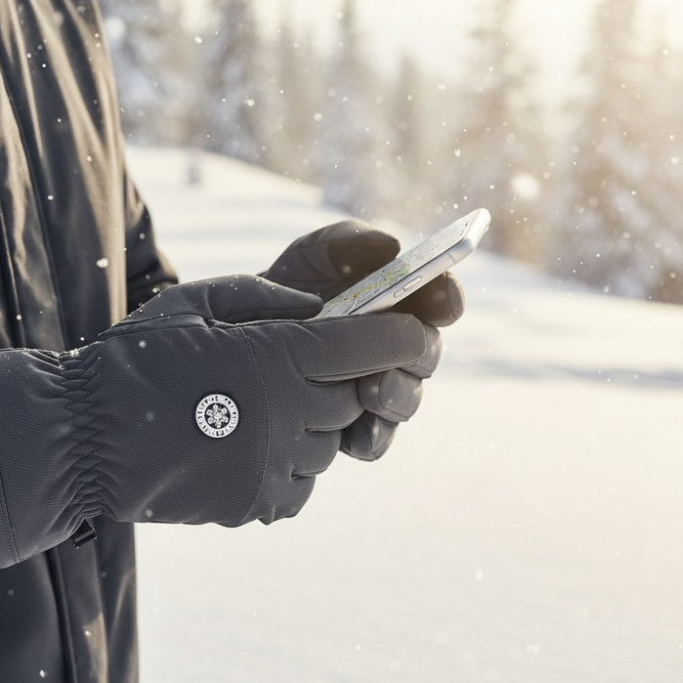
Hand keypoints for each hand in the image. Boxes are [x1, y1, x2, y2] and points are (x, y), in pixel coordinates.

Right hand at [0, 275, 431, 566]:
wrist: (81, 439)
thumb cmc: (134, 359)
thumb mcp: (196, 302)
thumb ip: (267, 298)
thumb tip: (319, 311)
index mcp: (272, 358)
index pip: (367, 348)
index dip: (402, 338)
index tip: (417, 332)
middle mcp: (284, 414)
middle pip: (354, 397)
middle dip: (346, 379)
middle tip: (309, 367)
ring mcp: (271, 466)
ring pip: (331, 444)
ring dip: (315, 422)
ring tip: (263, 407)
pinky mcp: (254, 503)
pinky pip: (302, 483)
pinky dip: (291, 462)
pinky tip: (248, 444)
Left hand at [262, 220, 464, 459]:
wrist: (235, 342)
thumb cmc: (282, 294)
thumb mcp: (307, 258)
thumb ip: (346, 242)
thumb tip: (391, 246)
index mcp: (395, 301)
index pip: (437, 298)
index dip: (446, 297)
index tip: (442, 300)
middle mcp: (394, 347)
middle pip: (428, 352)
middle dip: (419, 352)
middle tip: (403, 350)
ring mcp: (378, 390)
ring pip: (407, 400)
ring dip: (397, 395)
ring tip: (373, 392)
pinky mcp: (354, 429)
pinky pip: (376, 441)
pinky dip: (370, 437)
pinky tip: (354, 434)